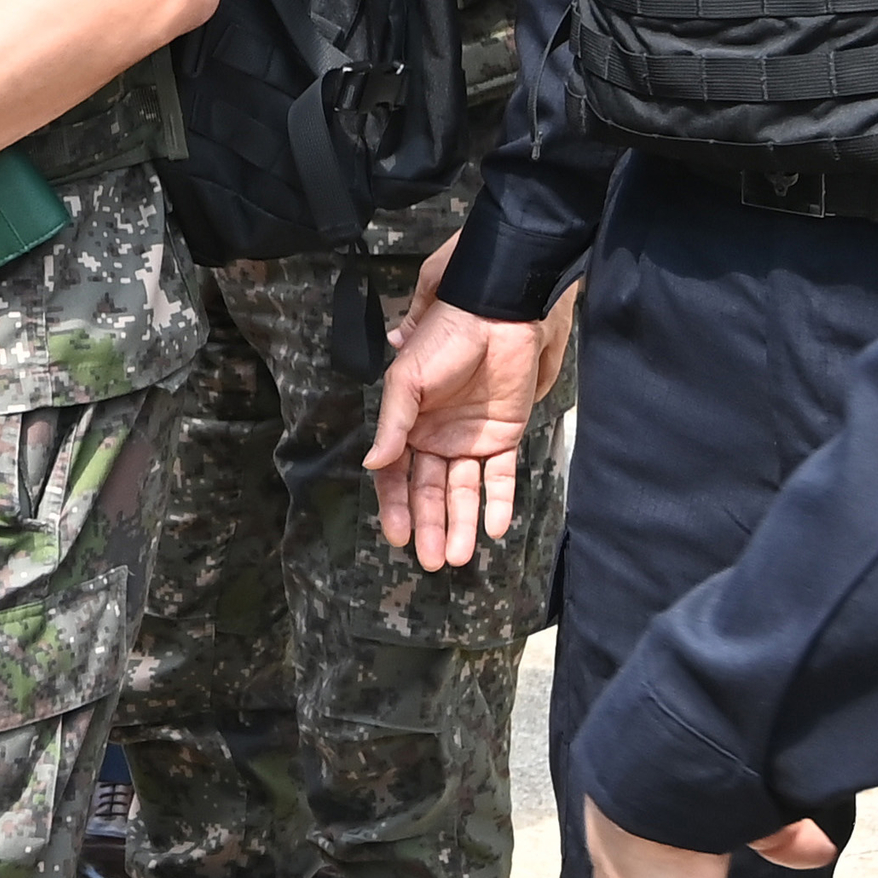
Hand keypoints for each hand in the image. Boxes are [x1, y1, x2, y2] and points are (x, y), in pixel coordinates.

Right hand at [365, 236, 557, 568]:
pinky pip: (500, 477)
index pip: (396, 476)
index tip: (398, 537)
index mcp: (406, 426)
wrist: (498, 316)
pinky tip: (496, 528)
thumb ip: (392, 423)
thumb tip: (374, 464)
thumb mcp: (408, 379)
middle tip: (431, 560)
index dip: (395, 506)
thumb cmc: (445, 340)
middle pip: (429, 491)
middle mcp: (435, 439)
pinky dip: (499, 503)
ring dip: (461, 523)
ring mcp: (470, 440)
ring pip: (462, 491)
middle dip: (429, 526)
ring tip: (459, 556)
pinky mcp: (504, 437)